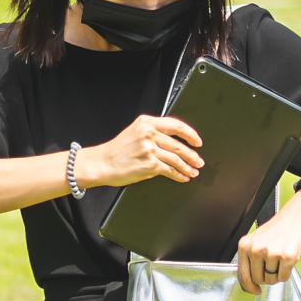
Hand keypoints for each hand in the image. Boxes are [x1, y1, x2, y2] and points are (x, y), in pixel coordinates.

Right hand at [79, 114, 203, 189]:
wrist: (102, 163)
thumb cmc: (116, 151)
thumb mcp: (135, 133)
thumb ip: (153, 133)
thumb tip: (174, 144)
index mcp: (146, 122)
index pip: (176, 125)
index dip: (190, 134)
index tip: (197, 141)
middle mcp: (149, 134)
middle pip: (178, 144)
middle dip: (192, 155)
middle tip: (198, 161)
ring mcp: (150, 149)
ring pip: (176, 158)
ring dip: (187, 167)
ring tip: (193, 171)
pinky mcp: (150, 164)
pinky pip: (170, 170)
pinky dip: (179, 175)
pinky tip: (183, 177)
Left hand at [234, 198, 300, 292]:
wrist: (298, 216)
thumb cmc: (278, 229)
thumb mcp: (257, 240)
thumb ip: (250, 258)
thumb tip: (248, 283)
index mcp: (245, 245)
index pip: (242, 275)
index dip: (249, 287)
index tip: (254, 290)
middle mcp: (256, 249)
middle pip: (258, 279)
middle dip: (266, 278)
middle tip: (273, 267)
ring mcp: (271, 253)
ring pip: (271, 280)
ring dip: (277, 275)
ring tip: (280, 260)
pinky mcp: (287, 256)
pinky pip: (283, 277)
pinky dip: (286, 273)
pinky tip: (288, 260)